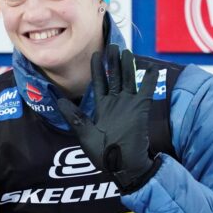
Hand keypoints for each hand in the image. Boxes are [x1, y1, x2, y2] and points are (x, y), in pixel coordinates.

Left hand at [57, 45, 159, 193]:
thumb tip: (59, 101)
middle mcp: (115, 103)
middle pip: (114, 77)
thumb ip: (75, 117)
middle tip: (113, 46)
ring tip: (127, 51)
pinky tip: (152, 68)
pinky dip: (149, 80)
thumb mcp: (84, 135)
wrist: (123, 166)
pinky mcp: (141, 110)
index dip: (97, 69)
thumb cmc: (103, 155)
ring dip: (128, 66)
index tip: (96, 54)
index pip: (99, 83)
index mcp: (101, 108)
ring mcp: (129, 105)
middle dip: (113, 62)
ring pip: (128, 80)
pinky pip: (146, 91)